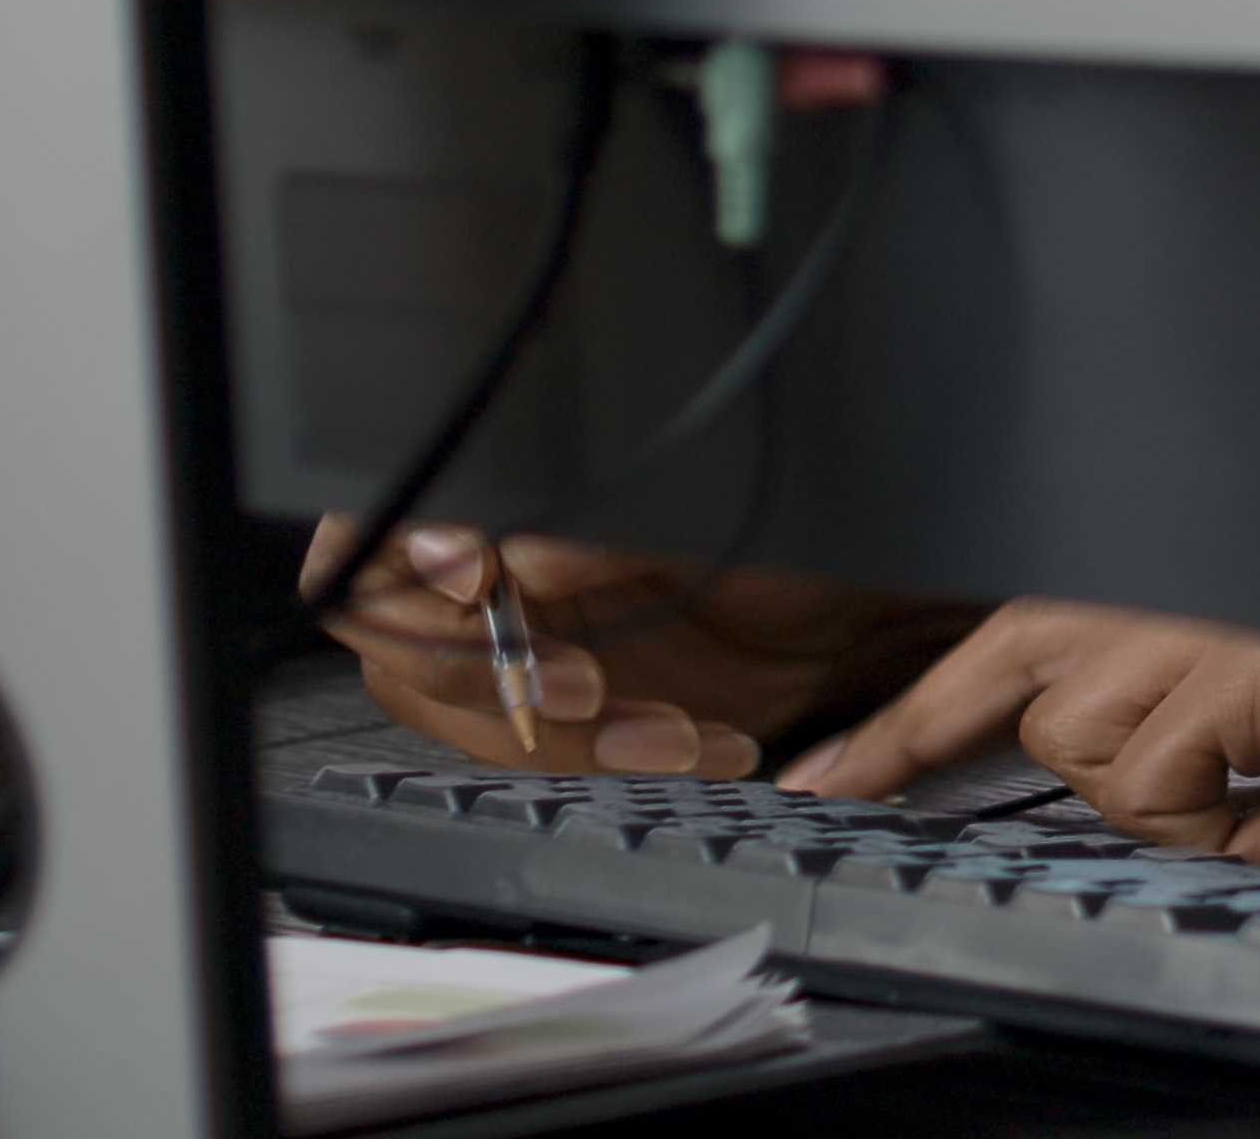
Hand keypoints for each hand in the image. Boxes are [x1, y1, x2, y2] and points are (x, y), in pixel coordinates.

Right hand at [309, 523, 978, 780]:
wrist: (884, 605)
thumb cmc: (809, 533)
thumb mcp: (710, 516)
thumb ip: (592, 532)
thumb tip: (506, 549)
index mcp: (517, 498)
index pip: (376, 531)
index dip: (397, 562)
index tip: (475, 578)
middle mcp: (506, 570)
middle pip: (400, 642)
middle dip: (488, 674)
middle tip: (580, 678)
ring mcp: (534, 645)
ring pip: (472, 716)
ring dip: (564, 734)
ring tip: (665, 725)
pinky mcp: (576, 715)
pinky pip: (546, 758)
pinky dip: (614, 760)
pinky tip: (693, 741)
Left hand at [797, 599, 1259, 865]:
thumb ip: (1195, 762)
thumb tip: (1107, 788)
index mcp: (1207, 594)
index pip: (1022, 637)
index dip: (913, 715)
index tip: (816, 780)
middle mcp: (1209, 578)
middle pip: (1024, 664)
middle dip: (988, 744)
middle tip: (940, 790)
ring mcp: (1234, 611)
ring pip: (1083, 739)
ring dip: (1159, 806)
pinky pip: (1158, 771)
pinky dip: (1217, 820)